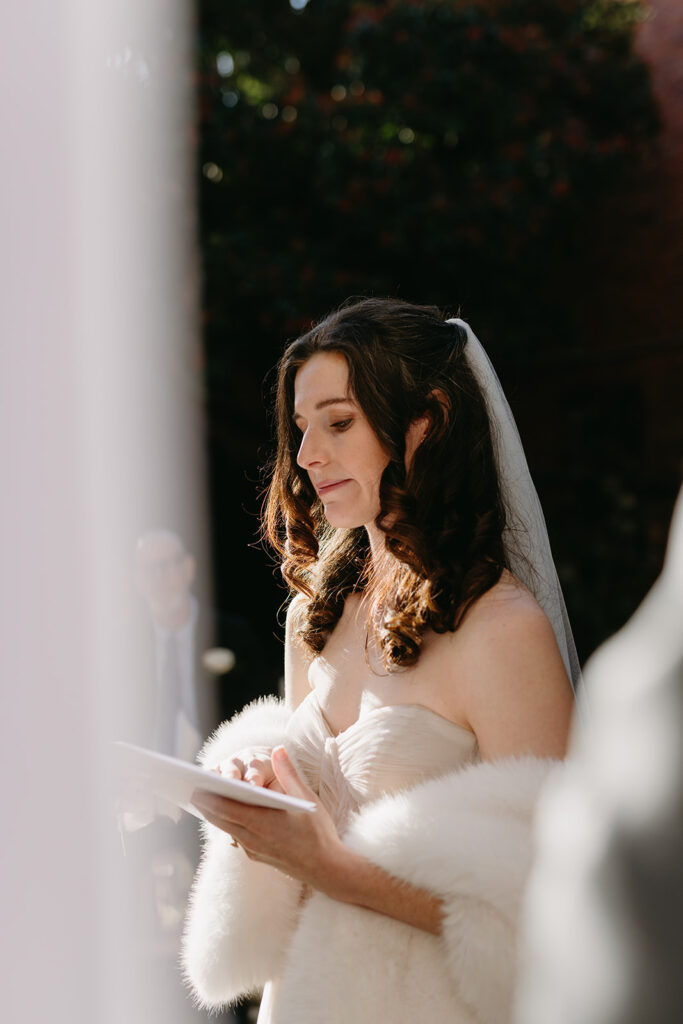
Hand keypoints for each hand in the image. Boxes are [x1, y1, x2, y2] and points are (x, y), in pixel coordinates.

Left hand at [193, 746, 348, 893]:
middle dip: (205, 804)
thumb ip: (288, 773)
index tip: (195, 786)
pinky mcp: (257, 856)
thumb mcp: (306, 798)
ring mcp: (253, 849)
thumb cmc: (318, 831)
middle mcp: (253, 838)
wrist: (326, 868)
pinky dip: (228, 824)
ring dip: (214, 815)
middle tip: (190, 789)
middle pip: (220, 819)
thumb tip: (278, 749)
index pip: (226, 808)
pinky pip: (236, 837)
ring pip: (226, 828)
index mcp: (262, 821)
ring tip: (202, 799)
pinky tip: (226, 815)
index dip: (208, 797)